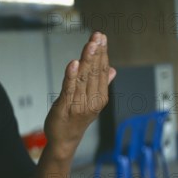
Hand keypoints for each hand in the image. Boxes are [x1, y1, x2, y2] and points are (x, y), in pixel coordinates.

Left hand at [44, 32, 115, 159]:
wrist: (64, 141)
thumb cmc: (76, 120)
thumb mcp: (91, 101)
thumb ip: (101, 84)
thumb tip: (113, 70)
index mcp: (100, 97)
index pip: (103, 72)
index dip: (102, 54)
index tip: (101, 37)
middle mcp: (92, 101)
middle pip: (95, 73)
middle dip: (96, 53)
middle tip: (97, 36)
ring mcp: (79, 104)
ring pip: (83, 78)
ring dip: (86, 60)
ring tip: (90, 44)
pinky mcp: (65, 107)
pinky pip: (68, 89)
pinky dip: (71, 76)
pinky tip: (73, 63)